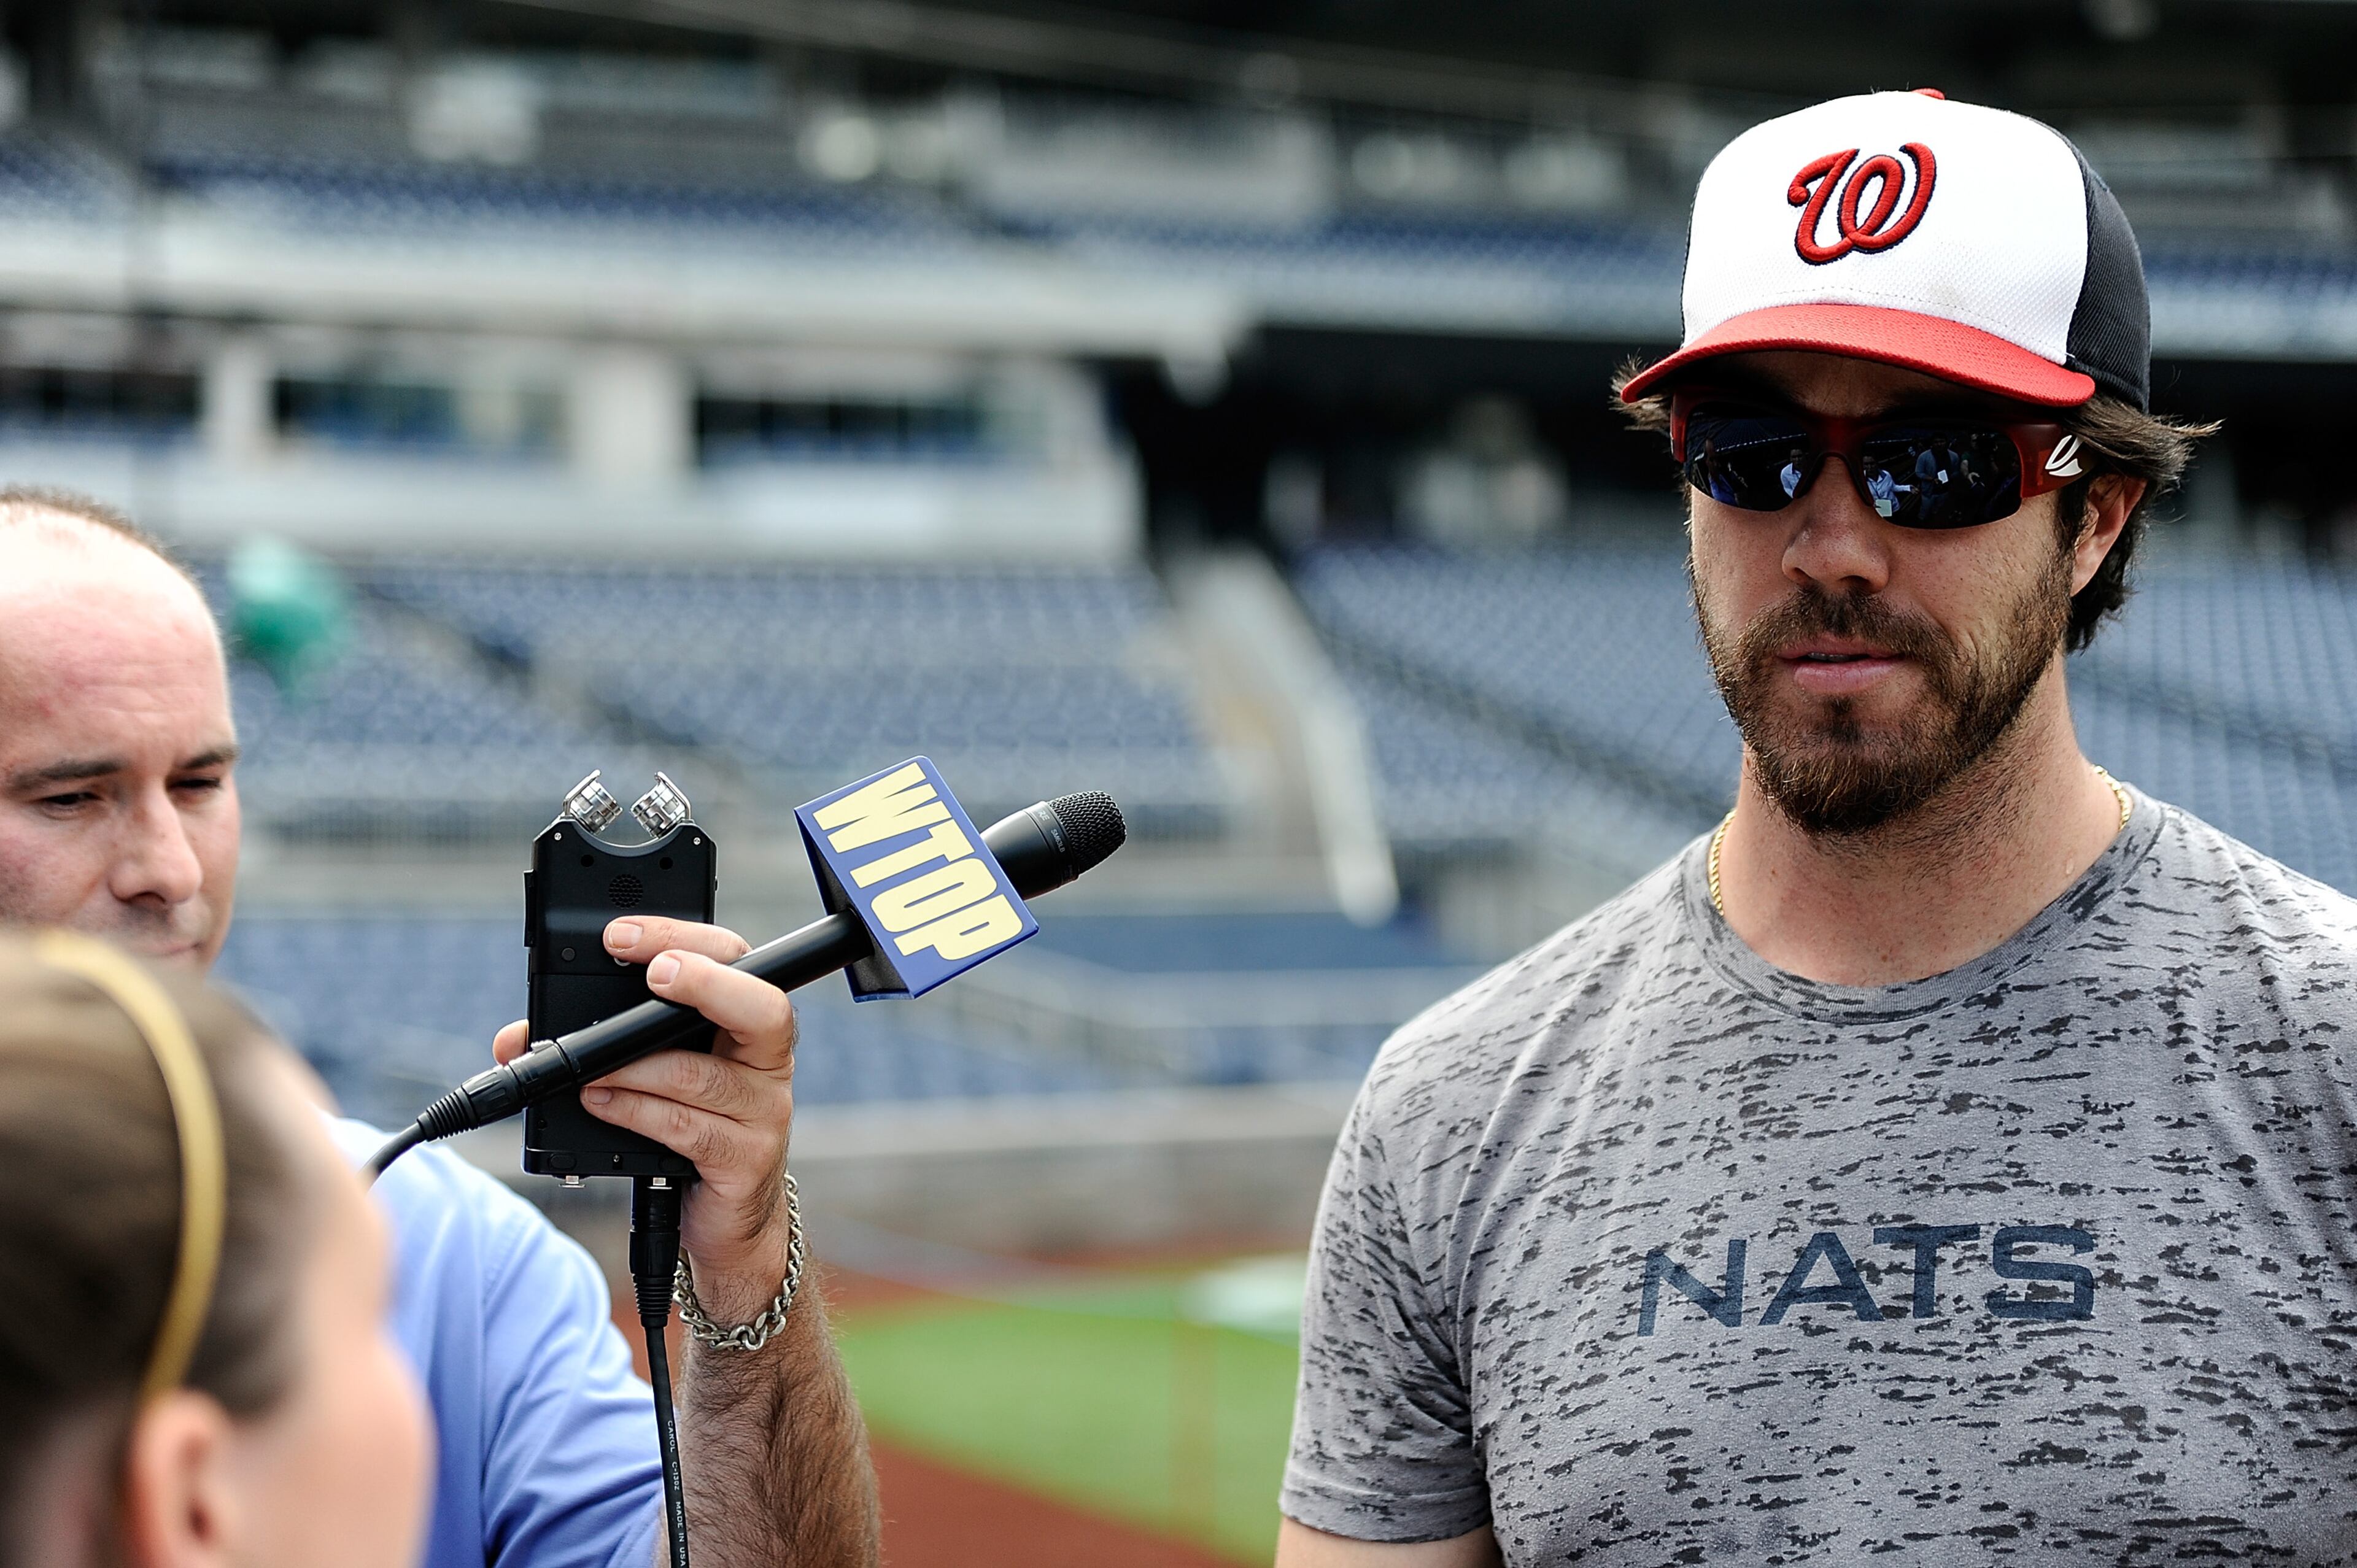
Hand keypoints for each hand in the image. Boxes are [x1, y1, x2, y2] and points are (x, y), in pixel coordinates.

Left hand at [493, 917, 797, 1319]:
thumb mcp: (649, 1076)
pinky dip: (634, 1112)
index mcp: (746, 1024)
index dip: (683, 937)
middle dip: (702, 981)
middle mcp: (766, 1062)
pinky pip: (687, 1127)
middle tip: (652, 974)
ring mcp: (764, 1112)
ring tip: (586, 1071)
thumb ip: (593, 1047)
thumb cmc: (686, 1130)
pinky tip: (601, 1104)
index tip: (621, 935)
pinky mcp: (745, 1160)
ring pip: (700, 1075)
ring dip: (634, 1068)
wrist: (727, 1221)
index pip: (734, 959)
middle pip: (760, 1005)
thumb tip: (514, 1040)